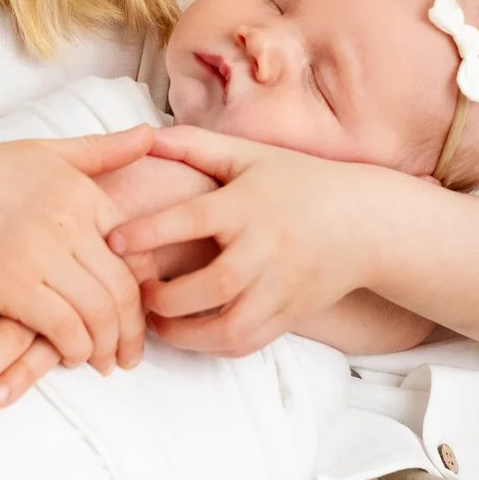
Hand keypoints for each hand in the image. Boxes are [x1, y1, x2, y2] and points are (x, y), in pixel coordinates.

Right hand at [0, 129, 154, 377]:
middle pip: (123, 288)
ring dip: (107, 347)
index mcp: (81, 189)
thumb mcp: (42, 152)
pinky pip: (63, 328)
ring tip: (105, 363)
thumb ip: (100, 150)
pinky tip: (71, 358)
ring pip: (99, 313)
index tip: (143, 312)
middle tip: (131, 355)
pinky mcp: (10, 283)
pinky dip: (76, 349)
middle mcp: (69, 218)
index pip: (137, 248)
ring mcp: (41, 251)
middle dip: (132, 331)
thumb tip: (151, 135)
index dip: (144, 286)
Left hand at [107, 126, 389, 355]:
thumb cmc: (299, 182)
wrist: (364, 223)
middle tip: (136, 291)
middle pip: (212, 284)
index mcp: (248, 205)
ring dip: (184, 333)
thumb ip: (197, 146)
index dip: (149, 232)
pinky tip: (188, 333)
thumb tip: (146, 134)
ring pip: (229, 326)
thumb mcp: (251, 156)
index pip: (192, 219)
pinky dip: (212, 345)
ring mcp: (281, 287)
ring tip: (156, 322)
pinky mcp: (290, 315)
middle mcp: (266, 249)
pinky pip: (247, 342)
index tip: (113, 242)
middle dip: (165, 296)